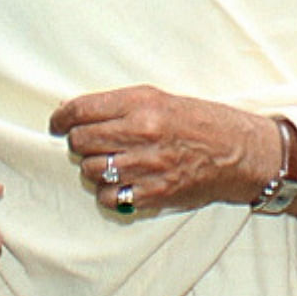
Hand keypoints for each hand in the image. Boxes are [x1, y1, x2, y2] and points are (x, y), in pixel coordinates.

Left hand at [48, 85, 278, 214]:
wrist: (239, 152)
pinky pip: (109, 197)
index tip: (57, 124)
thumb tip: (72, 113)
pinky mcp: (155, 194)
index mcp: (141, 106)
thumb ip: (116, 104)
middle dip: (79, 142)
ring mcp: (148, 167)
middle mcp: (142, 135)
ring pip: (91, 170)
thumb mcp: (157, 98)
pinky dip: (107, 192)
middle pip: (81, 141)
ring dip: (93, 167)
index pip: (81, 110)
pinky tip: (119, 182)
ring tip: (108, 161)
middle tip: (89, 143)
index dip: (61, 118)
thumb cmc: (197, 121)